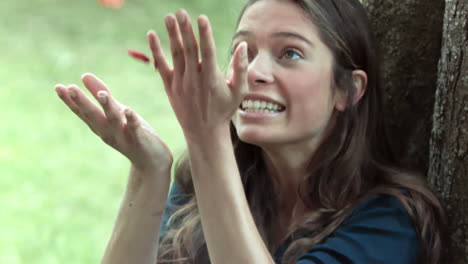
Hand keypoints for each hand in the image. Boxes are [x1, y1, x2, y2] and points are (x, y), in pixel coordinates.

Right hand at [54, 73, 172, 173]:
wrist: (152, 163)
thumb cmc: (132, 134)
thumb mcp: (115, 112)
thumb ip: (100, 94)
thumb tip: (84, 75)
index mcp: (101, 126)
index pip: (83, 112)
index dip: (70, 101)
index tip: (58, 87)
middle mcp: (108, 132)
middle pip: (94, 116)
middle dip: (82, 103)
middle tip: (70, 88)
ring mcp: (124, 137)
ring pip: (114, 120)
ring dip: (108, 107)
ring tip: (102, 93)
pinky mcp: (141, 140)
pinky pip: (135, 129)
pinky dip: (131, 120)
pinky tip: (128, 109)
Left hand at [147, 10, 247, 141]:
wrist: (204, 132)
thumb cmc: (224, 110)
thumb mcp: (239, 92)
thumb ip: (241, 68)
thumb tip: (243, 45)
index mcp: (212, 79)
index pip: (208, 52)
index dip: (204, 34)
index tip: (201, 18)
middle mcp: (195, 80)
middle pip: (189, 49)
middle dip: (185, 29)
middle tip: (181, 11)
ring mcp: (181, 83)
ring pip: (176, 54)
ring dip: (172, 35)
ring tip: (169, 17)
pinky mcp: (170, 87)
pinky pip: (162, 66)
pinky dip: (156, 51)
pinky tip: (151, 35)